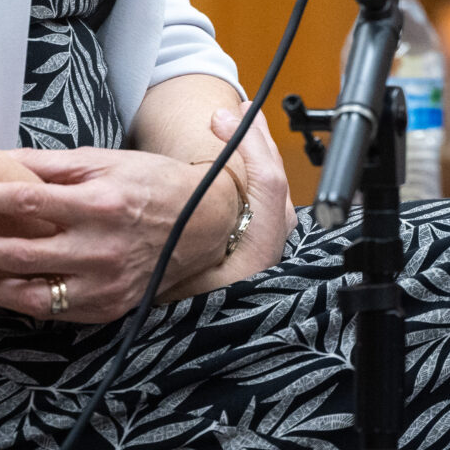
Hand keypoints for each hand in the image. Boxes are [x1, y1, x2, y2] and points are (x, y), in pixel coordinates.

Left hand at [0, 146, 224, 321]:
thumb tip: (1, 159)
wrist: (204, 225)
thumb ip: (51, 165)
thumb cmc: (151, 185)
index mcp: (99, 204)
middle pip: (20, 251)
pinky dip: (18, 300)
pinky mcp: (107, 308)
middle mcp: (101, 248)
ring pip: (31, 292)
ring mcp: (104, 284)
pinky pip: (52, 310)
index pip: (27, 200)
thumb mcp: (105, 161)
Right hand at [161, 105, 293, 298]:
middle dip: (255, 138)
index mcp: (258, 252)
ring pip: (272, 183)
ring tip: (240, 121)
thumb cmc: (191, 310)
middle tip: (236, 109)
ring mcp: (273, 239)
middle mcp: (273, 242)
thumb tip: (175, 199)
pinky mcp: (266, 238)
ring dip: (256, 150)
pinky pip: (267, 192)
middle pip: (274, 177)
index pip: (268, 185)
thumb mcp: (176, 278)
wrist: (208, 341)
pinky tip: (241, 152)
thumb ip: (182, 243)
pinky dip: (255, 166)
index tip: (218, 119)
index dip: (248, 146)